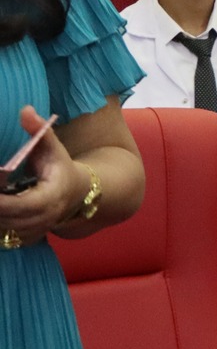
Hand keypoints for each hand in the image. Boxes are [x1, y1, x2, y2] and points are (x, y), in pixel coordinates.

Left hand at [0, 106, 90, 247]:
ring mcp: (36, 231)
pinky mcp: (26, 238)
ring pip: (4, 230)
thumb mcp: (52, 147)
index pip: (22, 205)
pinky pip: (3, 237)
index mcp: (51, 196)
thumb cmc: (59, 167)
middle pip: (8, 220)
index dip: (1, 200)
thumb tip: (25, 110)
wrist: (78, 193)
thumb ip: (39, 130)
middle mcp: (45, 218)